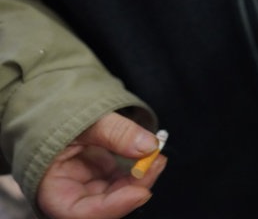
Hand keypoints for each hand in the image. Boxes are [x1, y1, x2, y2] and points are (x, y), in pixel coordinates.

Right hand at [37, 112, 166, 218]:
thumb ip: (113, 132)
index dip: (112, 206)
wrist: (48, 104)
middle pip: (103, 205)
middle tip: (155, 163)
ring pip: (116, 193)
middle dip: (134, 187)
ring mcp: (84, 184)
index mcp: (50, 187)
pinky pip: (121, 179)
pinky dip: (137, 169)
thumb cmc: (54, 115)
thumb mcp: (83, 120)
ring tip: (155, 155)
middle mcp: (68, 192)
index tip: (140, 191)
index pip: (77, 212)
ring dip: (139, 178)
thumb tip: (147, 146)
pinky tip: (149, 155)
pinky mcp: (98, 174)